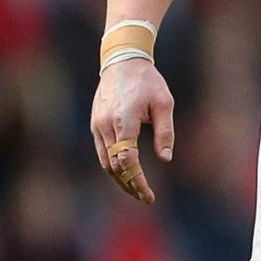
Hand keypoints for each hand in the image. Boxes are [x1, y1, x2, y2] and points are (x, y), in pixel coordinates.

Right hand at [90, 59, 176, 203]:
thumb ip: (165, 132)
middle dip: (129, 185)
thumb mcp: (164, 103)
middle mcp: (106, 126)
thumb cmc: (148, 82)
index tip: (148, 194)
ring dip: (119, 179)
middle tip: (145, 198)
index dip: (137, 180)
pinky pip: (102, 152)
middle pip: (114, 166)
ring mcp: (97, 126)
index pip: (127, 160)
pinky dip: (112, 166)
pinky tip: (125, 174)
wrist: (122, 62)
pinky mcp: (95, 125)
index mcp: (124, 121)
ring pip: (105, 162)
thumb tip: (165, 159)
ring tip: (136, 191)